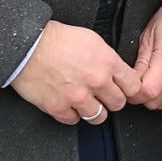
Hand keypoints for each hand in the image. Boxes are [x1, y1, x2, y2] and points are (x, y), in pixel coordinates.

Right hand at [11, 21, 141, 125]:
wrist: (27, 45)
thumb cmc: (56, 39)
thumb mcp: (92, 40)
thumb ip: (107, 59)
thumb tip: (116, 71)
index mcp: (108, 63)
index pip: (134, 86)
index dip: (129, 89)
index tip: (124, 90)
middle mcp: (96, 81)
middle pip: (118, 104)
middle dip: (112, 100)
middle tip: (103, 96)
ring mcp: (77, 96)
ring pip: (99, 117)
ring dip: (93, 110)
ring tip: (86, 102)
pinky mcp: (58, 107)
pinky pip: (73, 121)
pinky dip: (71, 114)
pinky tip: (68, 104)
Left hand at [129, 0, 161, 108]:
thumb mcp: (148, 34)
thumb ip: (140, 62)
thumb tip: (131, 83)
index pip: (149, 92)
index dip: (133, 93)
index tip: (128, 84)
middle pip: (156, 102)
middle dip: (141, 96)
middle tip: (135, 82)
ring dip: (153, 96)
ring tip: (147, 79)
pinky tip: (160, 79)